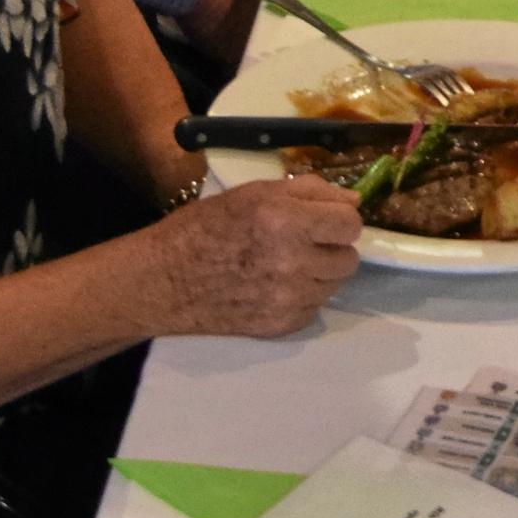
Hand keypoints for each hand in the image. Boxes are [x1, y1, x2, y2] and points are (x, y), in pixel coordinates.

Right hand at [147, 178, 361, 337]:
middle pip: (349, 258)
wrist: (164, 281)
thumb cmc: (205, 227)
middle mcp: (293, 263)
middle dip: (331, 247)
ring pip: (334, 284)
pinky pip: (314, 307)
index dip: (339, 219)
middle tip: (304, 242)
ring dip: (319, 272)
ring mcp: (288, 299)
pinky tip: (274, 286)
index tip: (323, 220)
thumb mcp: (254, 192)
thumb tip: (353, 201)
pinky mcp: (281, 325)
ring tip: (286, 263)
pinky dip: (302, 296)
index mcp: (286, 221)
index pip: (351, 224)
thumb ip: (309, 191)